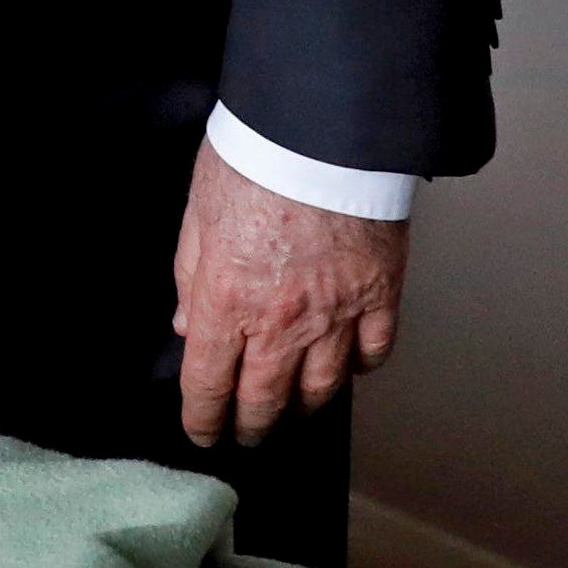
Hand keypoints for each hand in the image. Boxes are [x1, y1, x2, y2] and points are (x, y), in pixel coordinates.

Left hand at [172, 136, 408, 445]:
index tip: (202, 430)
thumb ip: (190, 277)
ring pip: (321, 388)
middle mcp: (280, 321)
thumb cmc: (253, 160)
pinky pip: (372, 354)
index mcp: (226, 299)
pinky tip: (347, 368)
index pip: (207, 382)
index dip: (203, 417)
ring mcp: (336, 315)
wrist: (322, 132)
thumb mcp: (197, 215)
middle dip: (251, 425)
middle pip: (264, 399)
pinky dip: (358, 368)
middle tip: (246, 435)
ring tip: (291, 412)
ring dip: (302, 407)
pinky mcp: (380, 298)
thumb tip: (186, 325)